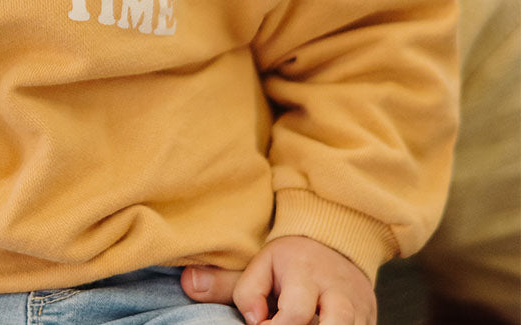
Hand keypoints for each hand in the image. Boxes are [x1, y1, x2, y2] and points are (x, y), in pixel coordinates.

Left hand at [182, 237, 375, 324]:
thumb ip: (227, 282)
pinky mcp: (370, 322)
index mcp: (304, 273)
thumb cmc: (291, 262)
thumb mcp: (260, 264)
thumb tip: (191, 287)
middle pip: (336, 324)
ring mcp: (358, 309)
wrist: (339, 244)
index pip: (295, 313)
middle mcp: (336, 292)